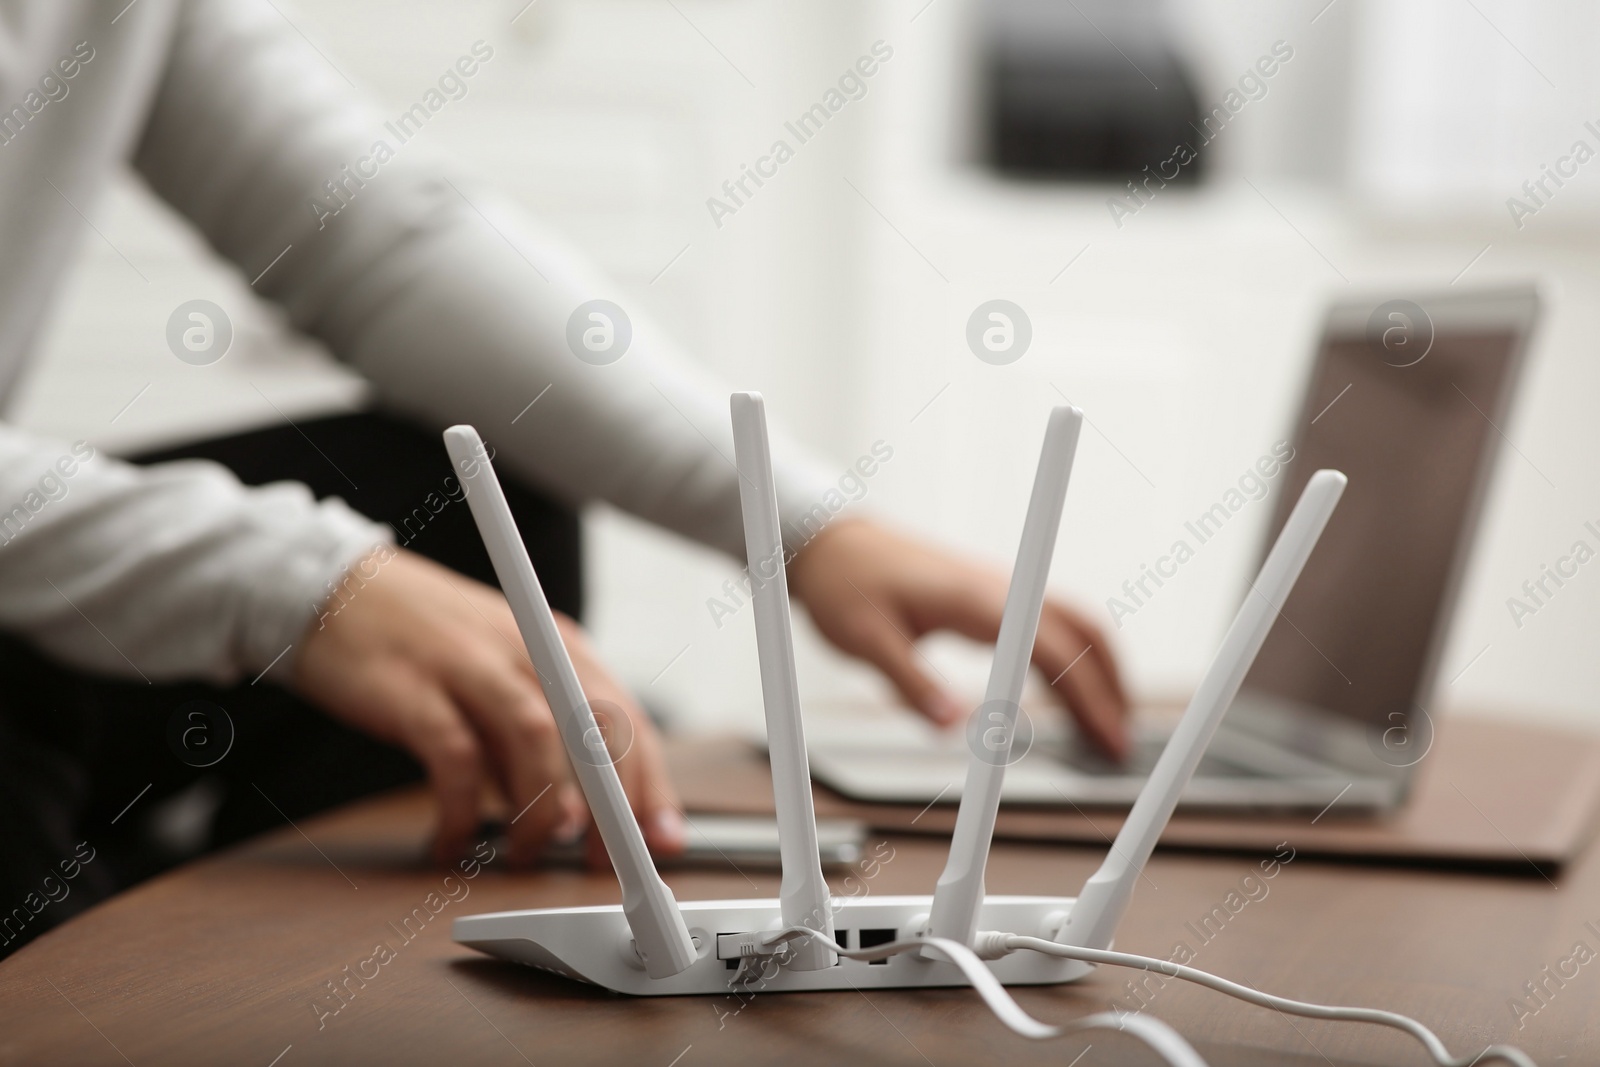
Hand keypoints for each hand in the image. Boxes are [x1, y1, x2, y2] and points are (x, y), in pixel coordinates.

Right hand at [293, 548, 685, 866]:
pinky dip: (464, 811)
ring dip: (542, 809)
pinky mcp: (413, 689)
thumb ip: (539, 728)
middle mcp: (526, 648)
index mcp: (558, 644)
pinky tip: (453, 841)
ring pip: (538, 741)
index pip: (627, 719)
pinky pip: (456, 761)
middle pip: (595, 731)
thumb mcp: (502, 671)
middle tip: (598, 860)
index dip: (651, 787)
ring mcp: (471, 665)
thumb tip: (579, 809)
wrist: (332, 590)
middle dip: (610, 808)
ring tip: (526, 852)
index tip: (662, 841)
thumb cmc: (423, 640)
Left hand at [787, 518, 1128, 757]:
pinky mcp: (992, 595)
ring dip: (1101, 670)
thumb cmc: (844, 585)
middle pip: (1083, 631)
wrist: (830, 543)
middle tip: (1120, 745)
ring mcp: (1001, 588)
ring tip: (1108, 728)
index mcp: (975, 598)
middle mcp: (1000, 587)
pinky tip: (1072, 694)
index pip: (1052, 649)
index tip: (1105, 736)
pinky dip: (1075, 658)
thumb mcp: (865, 641)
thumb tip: (954, 727)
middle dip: (1111, 685)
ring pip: (1074, 624)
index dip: (1086, 696)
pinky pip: (1050, 624)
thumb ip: (911, 684)